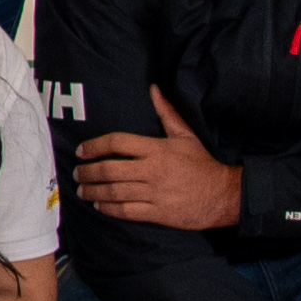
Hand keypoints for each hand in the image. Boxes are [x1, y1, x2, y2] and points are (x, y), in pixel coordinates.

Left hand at [72, 89, 246, 232]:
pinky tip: (99, 206)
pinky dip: (109, 209)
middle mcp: (153, 170)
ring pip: (114, 192)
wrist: (223, 195)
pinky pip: (126, 211)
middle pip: (110, 169)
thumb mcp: (185, 135)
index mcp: (157, 149)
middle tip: (77, 173)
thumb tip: (153, 88)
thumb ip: (166, 112)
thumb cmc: (201, 164)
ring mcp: (154, 192)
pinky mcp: (157, 212)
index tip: (81, 151)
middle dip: (88, 172)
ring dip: (93, 191)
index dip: (95, 146)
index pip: (117, 142)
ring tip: (82, 189)